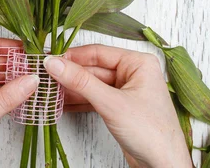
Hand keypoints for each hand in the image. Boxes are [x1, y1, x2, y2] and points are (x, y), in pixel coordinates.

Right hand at [44, 45, 191, 167]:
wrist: (164, 166)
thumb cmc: (151, 132)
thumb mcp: (111, 103)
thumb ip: (81, 82)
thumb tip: (55, 63)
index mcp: (138, 63)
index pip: (99, 52)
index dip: (72, 56)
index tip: (50, 60)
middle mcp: (133, 74)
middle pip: (94, 69)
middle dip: (70, 75)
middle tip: (45, 77)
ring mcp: (126, 91)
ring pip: (92, 85)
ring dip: (72, 90)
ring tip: (49, 92)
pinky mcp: (120, 108)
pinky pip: (95, 99)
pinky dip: (79, 102)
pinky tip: (61, 104)